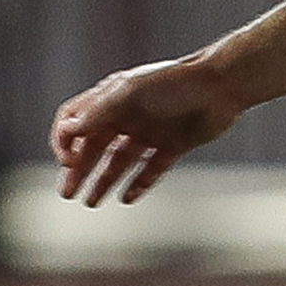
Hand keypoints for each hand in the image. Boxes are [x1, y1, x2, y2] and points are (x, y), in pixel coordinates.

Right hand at [50, 59, 241, 205]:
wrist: (221, 86)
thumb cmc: (173, 83)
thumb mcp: (129, 94)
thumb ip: (97, 113)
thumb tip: (66, 130)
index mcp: (111, 99)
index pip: (74, 121)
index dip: (64, 141)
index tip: (68, 161)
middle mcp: (127, 115)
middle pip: (93, 146)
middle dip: (78, 170)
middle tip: (67, 193)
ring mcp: (150, 131)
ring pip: (119, 161)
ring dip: (103, 181)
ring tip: (91, 202)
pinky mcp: (172, 145)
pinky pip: (150, 169)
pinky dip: (138, 184)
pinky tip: (127, 198)